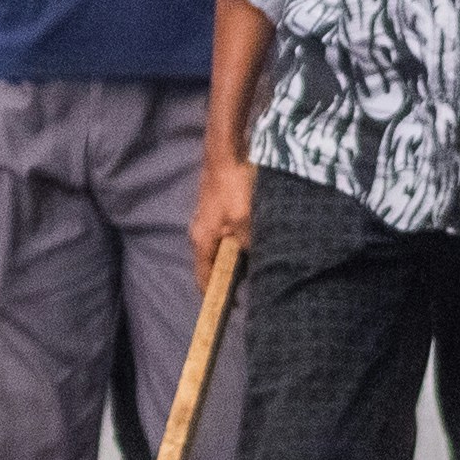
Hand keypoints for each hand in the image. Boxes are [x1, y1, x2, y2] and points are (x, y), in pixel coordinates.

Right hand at [191, 143, 254, 284]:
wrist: (227, 151)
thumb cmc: (233, 186)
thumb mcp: (245, 219)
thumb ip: (248, 243)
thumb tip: (254, 258)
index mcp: (202, 240)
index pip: (204, 278)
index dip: (215, 296)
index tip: (232, 309)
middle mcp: (201, 233)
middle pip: (214, 264)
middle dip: (230, 278)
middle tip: (252, 289)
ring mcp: (210, 220)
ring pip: (224, 249)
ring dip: (238, 259)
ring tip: (258, 269)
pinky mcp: (220, 209)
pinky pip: (230, 235)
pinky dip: (242, 243)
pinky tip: (258, 243)